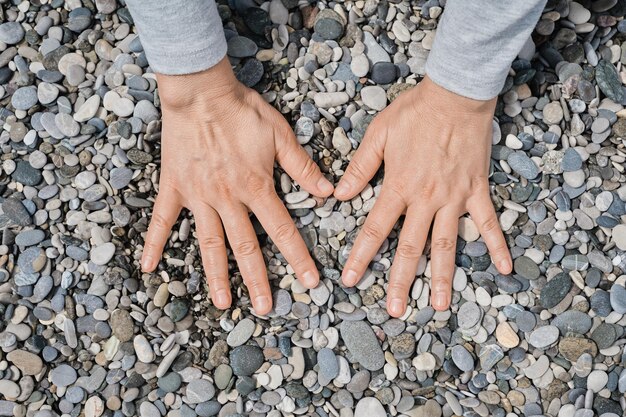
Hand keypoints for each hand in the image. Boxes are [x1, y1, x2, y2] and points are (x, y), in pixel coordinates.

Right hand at [141, 57, 333, 314]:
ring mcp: (199, 196)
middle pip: (245, 247)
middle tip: (266, 309)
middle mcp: (228, 199)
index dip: (298, 258)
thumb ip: (302, 167)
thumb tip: (328, 192)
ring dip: (217, 276)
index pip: (282, 230)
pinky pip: (162, 220)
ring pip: (209, 243)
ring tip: (223, 303)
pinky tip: (149, 267)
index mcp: (256, 187)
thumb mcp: (281, 135)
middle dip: (258, 280)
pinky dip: (155, 243)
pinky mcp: (174, 188)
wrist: (201, 92)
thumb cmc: (242, 110)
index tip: (310, 282)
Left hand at [336, 76, 511, 316]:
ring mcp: (454, 198)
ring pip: (447, 244)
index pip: (374, 229)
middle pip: (410, 247)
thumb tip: (339, 195)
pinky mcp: (476, 190)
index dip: (361, 256)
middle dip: (401, 281)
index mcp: (398, 187)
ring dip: (443, 277)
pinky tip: (505, 268)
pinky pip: (488, 222)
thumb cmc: (415, 112)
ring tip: (441, 306)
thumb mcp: (378, 135)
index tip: (351, 280)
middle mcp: (426, 199)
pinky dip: (496, 244)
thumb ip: (359, 168)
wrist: (455, 95)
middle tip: (395, 310)